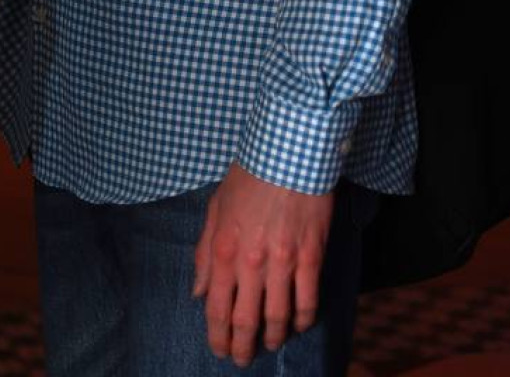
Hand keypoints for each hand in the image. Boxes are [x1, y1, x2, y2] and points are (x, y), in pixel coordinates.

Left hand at [193, 165, 334, 367]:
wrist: (287, 153)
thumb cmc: (248, 177)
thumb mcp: (215, 209)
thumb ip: (205, 253)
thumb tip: (199, 292)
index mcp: (224, 251)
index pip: (217, 308)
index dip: (217, 336)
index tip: (219, 350)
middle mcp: (252, 263)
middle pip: (247, 320)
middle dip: (243, 346)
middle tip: (242, 359)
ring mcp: (283, 262)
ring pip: (279, 317)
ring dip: (274, 338)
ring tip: (271, 344)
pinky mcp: (310, 257)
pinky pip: (308, 300)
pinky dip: (303, 320)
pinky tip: (299, 325)